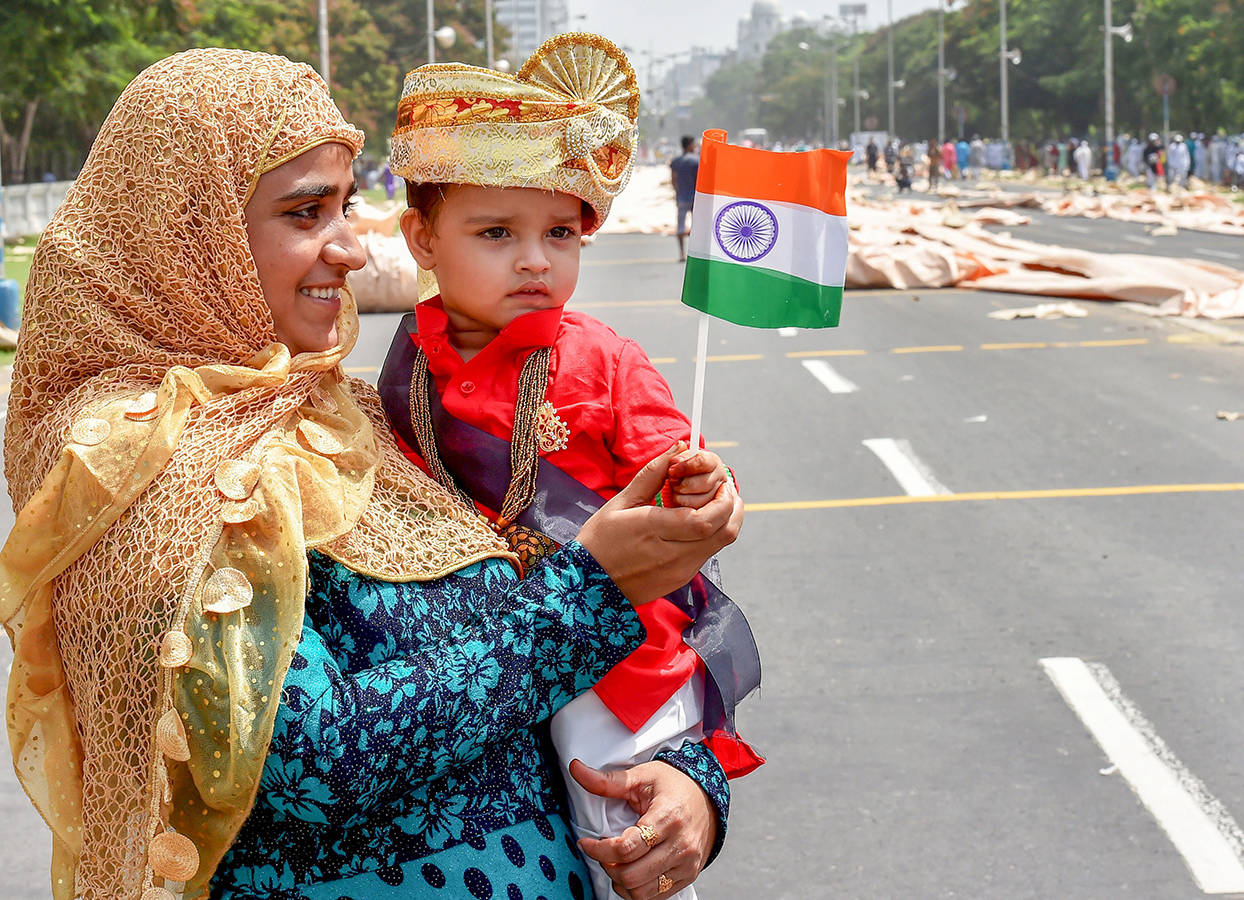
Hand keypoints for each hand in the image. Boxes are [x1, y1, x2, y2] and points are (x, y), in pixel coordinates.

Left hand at [571, 758, 715, 899]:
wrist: (707, 797)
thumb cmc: (674, 784)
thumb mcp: (641, 776)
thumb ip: (607, 780)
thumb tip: (576, 769)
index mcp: (667, 817)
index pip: (626, 848)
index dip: (598, 849)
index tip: (586, 842)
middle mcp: (681, 845)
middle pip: (632, 874)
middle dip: (608, 866)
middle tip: (602, 851)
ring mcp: (686, 864)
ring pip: (642, 892)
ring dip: (620, 881)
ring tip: (615, 862)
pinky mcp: (688, 875)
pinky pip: (656, 897)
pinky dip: (637, 889)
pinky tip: (630, 871)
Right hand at [576, 443, 742, 605]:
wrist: (588, 585)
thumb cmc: (600, 540)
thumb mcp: (621, 502)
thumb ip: (653, 473)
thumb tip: (679, 446)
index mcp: (654, 530)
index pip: (706, 519)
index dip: (722, 500)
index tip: (720, 484)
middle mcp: (673, 554)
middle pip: (724, 532)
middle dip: (732, 507)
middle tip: (724, 491)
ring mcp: (679, 570)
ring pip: (720, 544)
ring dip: (724, 521)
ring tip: (712, 503)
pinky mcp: (681, 579)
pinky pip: (706, 553)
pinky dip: (710, 535)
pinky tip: (695, 523)